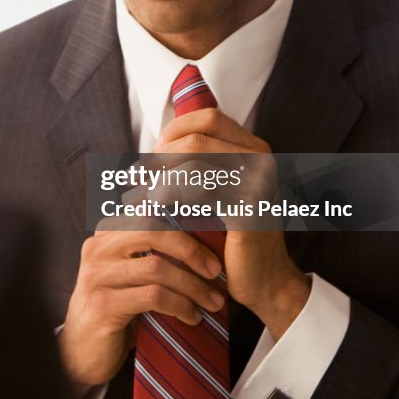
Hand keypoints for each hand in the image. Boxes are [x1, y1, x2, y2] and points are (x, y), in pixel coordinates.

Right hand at [59, 228, 224, 395]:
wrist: (81, 352)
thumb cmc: (114, 311)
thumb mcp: (128, 276)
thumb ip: (150, 254)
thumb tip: (202, 244)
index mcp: (105, 236)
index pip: (146, 213)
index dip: (182, 224)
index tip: (211, 244)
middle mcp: (97, 249)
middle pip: (151, 231)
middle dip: (190, 250)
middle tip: (215, 271)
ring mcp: (96, 276)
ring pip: (156, 267)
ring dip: (192, 285)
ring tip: (212, 301)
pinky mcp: (103, 305)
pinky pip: (153, 297)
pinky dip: (180, 306)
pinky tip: (191, 316)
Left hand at [157, 108, 311, 338]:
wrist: (264, 280)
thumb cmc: (233, 235)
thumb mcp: (219, 190)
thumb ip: (199, 164)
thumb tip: (153, 148)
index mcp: (255, 148)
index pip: (207, 118)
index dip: (173, 131)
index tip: (151, 153)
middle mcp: (262, 160)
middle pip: (196, 139)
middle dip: (158, 157)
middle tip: (134, 176)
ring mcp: (258, 184)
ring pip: (193, 165)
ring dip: (156, 179)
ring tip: (135, 196)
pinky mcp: (249, 210)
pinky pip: (197, 193)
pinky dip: (167, 198)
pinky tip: (151, 209)